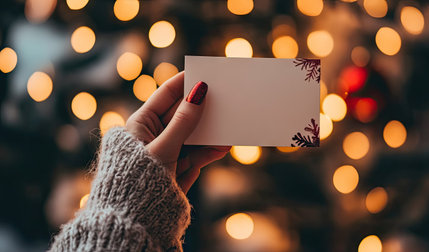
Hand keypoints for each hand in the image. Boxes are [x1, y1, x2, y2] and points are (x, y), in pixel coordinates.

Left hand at [126, 72, 229, 192]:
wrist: (133, 220)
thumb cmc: (138, 179)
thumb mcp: (163, 147)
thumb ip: (184, 121)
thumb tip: (199, 92)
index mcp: (141, 124)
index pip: (165, 96)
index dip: (184, 83)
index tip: (204, 72)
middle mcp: (154, 135)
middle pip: (182, 115)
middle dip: (202, 108)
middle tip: (224, 96)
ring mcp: (167, 152)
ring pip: (193, 136)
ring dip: (210, 131)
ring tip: (229, 123)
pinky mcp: (177, 169)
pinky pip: (197, 154)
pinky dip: (210, 151)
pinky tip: (223, 146)